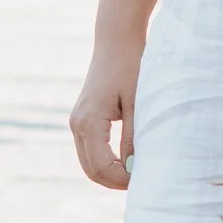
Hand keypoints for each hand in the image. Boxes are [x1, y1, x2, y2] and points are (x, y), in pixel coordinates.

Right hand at [68, 38, 142, 190]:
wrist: (116, 41)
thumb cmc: (131, 67)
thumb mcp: (138, 104)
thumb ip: (133, 138)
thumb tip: (134, 169)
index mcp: (88, 122)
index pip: (101, 167)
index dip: (123, 180)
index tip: (146, 179)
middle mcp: (76, 124)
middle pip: (91, 170)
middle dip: (115, 181)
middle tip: (142, 181)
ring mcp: (76, 122)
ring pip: (88, 163)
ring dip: (110, 173)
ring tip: (137, 172)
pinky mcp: (82, 119)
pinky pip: (90, 151)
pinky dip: (106, 161)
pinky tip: (127, 160)